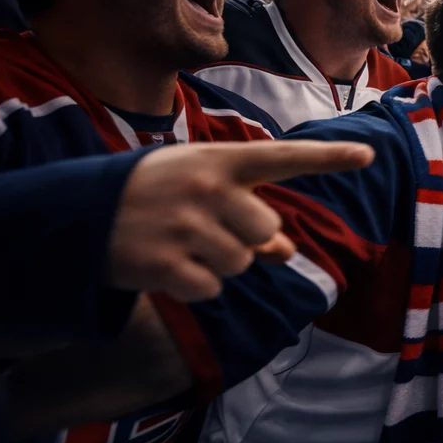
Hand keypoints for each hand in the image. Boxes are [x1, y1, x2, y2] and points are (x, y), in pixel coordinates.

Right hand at [107, 140, 374, 301]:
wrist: (73, 214)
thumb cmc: (150, 195)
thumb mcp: (196, 188)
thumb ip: (246, 212)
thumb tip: (287, 252)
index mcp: (217, 161)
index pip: (282, 158)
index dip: (328, 158)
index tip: (368, 155)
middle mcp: (205, 188)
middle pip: (266, 231)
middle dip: (244, 239)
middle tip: (200, 228)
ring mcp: (184, 225)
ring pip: (242, 263)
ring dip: (217, 263)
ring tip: (179, 243)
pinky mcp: (165, 263)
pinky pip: (212, 288)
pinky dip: (196, 285)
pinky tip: (167, 266)